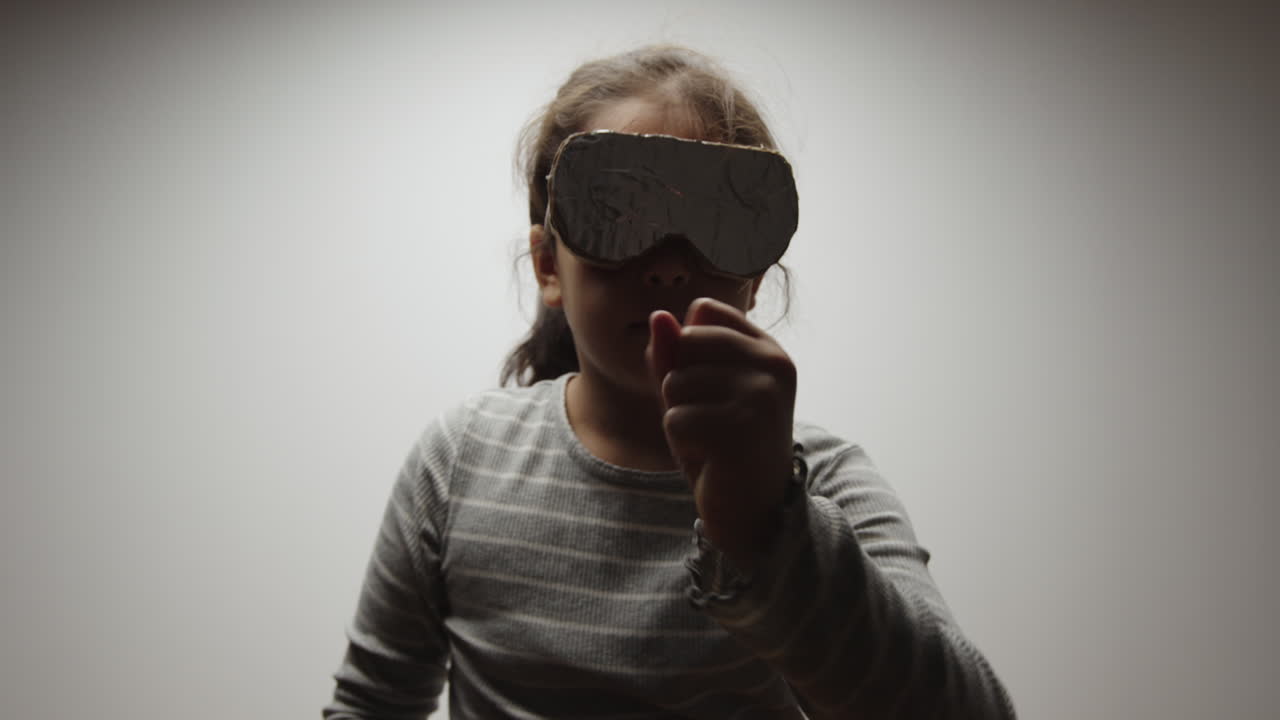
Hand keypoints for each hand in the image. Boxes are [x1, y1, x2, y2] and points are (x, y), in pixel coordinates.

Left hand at [645, 297, 797, 566]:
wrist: (753, 510)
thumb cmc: (723, 444)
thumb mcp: (693, 391)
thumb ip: (674, 352)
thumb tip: (658, 316)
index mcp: (768, 348)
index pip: (703, 310)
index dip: (685, 351)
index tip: (713, 388)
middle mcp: (773, 364)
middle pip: (684, 341)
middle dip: (678, 384)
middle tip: (709, 420)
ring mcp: (761, 394)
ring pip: (674, 381)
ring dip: (680, 417)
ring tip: (711, 440)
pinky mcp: (741, 427)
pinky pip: (674, 418)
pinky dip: (682, 443)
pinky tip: (711, 458)